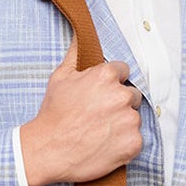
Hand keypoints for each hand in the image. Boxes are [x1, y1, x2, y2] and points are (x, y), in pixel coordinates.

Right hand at [19, 39, 142, 185]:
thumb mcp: (60, 78)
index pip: (123, 71)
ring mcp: (129, 120)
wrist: (48, 151)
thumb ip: (76, 54)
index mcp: (106, 76)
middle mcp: (121, 96)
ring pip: (134, 118)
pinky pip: (136, 140)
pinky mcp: (133, 143)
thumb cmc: (53, 115)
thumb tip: (81, 35)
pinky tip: (106, 145)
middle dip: (119, 103)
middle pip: (132, 95)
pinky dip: (124, 144)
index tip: (101, 95)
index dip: (112, 83)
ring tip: (100, 133)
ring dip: (122, 124)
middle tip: (99, 116)